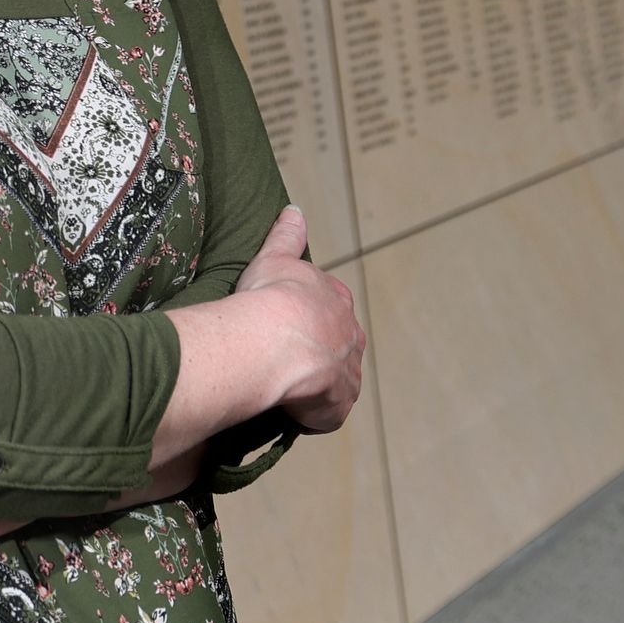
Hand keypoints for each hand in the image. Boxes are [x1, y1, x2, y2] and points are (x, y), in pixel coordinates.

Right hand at [232, 205, 362, 431]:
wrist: (276, 340)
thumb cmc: (272, 296)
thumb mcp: (275, 256)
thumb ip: (286, 234)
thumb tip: (294, 209)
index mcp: (336, 300)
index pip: (330, 308)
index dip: (309, 315)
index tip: (287, 321)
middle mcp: (350, 336)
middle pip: (338, 345)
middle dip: (318, 351)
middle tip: (284, 356)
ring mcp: (348, 374)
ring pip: (335, 380)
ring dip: (316, 384)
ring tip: (284, 386)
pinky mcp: (339, 406)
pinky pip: (326, 411)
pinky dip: (310, 412)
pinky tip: (288, 408)